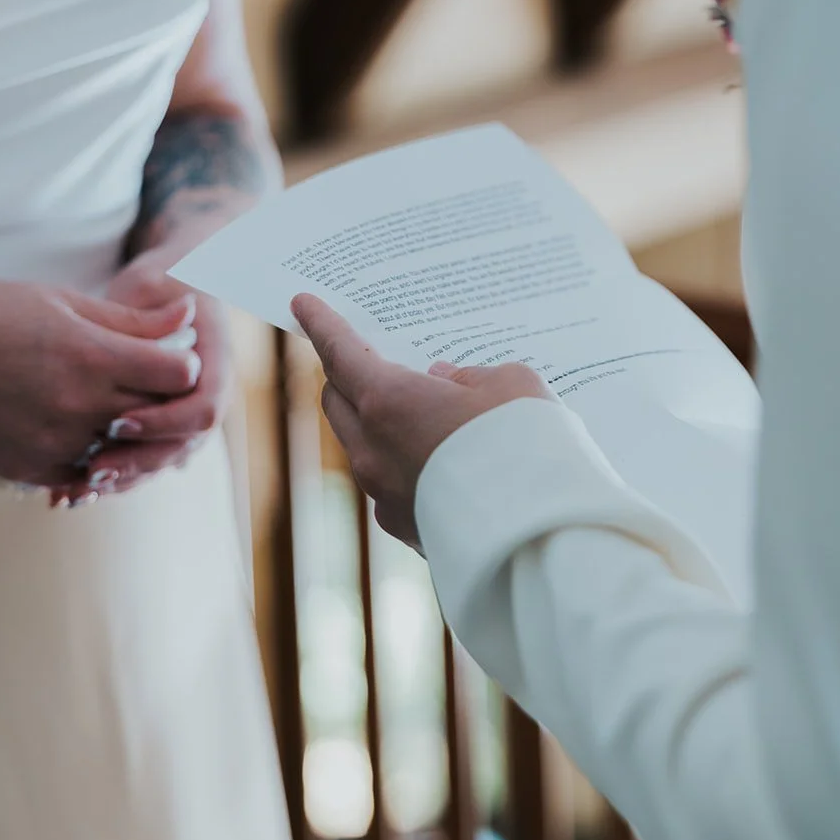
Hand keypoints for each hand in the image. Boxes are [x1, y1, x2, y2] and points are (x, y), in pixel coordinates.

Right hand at [0, 280, 200, 490]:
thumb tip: (190, 314)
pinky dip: (95, 456)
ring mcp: (55, 442)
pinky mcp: (33, 468)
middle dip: (164, 400)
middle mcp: (78, 405)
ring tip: (119, 408)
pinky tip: (87, 433)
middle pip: (157, 414)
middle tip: (155, 384)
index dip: (182, 364)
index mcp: (92, 356)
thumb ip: (135, 320)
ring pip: (126, 448)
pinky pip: (87, 474)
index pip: (177, 373)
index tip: (173, 357)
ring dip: (132, 433)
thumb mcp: (67, 304)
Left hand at [78, 248, 232, 494]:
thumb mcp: (156, 281)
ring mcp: (187, 414)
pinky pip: (144, 460)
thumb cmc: (166, 278)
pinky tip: (69, 492)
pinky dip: (111, 478)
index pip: (204, 407)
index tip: (120, 421)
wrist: (179, 285)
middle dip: (138, 462)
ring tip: (76, 492)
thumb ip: (152, 308)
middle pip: (183, 445)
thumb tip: (170, 319)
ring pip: (162, 462)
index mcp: (217, 361)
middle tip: (93, 471)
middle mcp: (208, 395)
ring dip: (123, 479)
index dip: (165, 420)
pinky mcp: (163, 426)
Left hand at [292, 295, 552, 546]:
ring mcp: (385, 496)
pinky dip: (404, 464)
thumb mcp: (509, 384)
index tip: (301, 303)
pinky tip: (442, 461)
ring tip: (420, 412)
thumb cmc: (526, 444)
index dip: (321, 323)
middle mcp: (372, 451)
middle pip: (338, 401)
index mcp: (388, 402)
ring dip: (379, 424)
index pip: (339, 352)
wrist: (538, 536)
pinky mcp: (407, 530)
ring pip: (363, 447)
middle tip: (365, 358)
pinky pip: (392, 484)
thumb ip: (470, 378)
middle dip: (345, 375)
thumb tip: (445, 386)